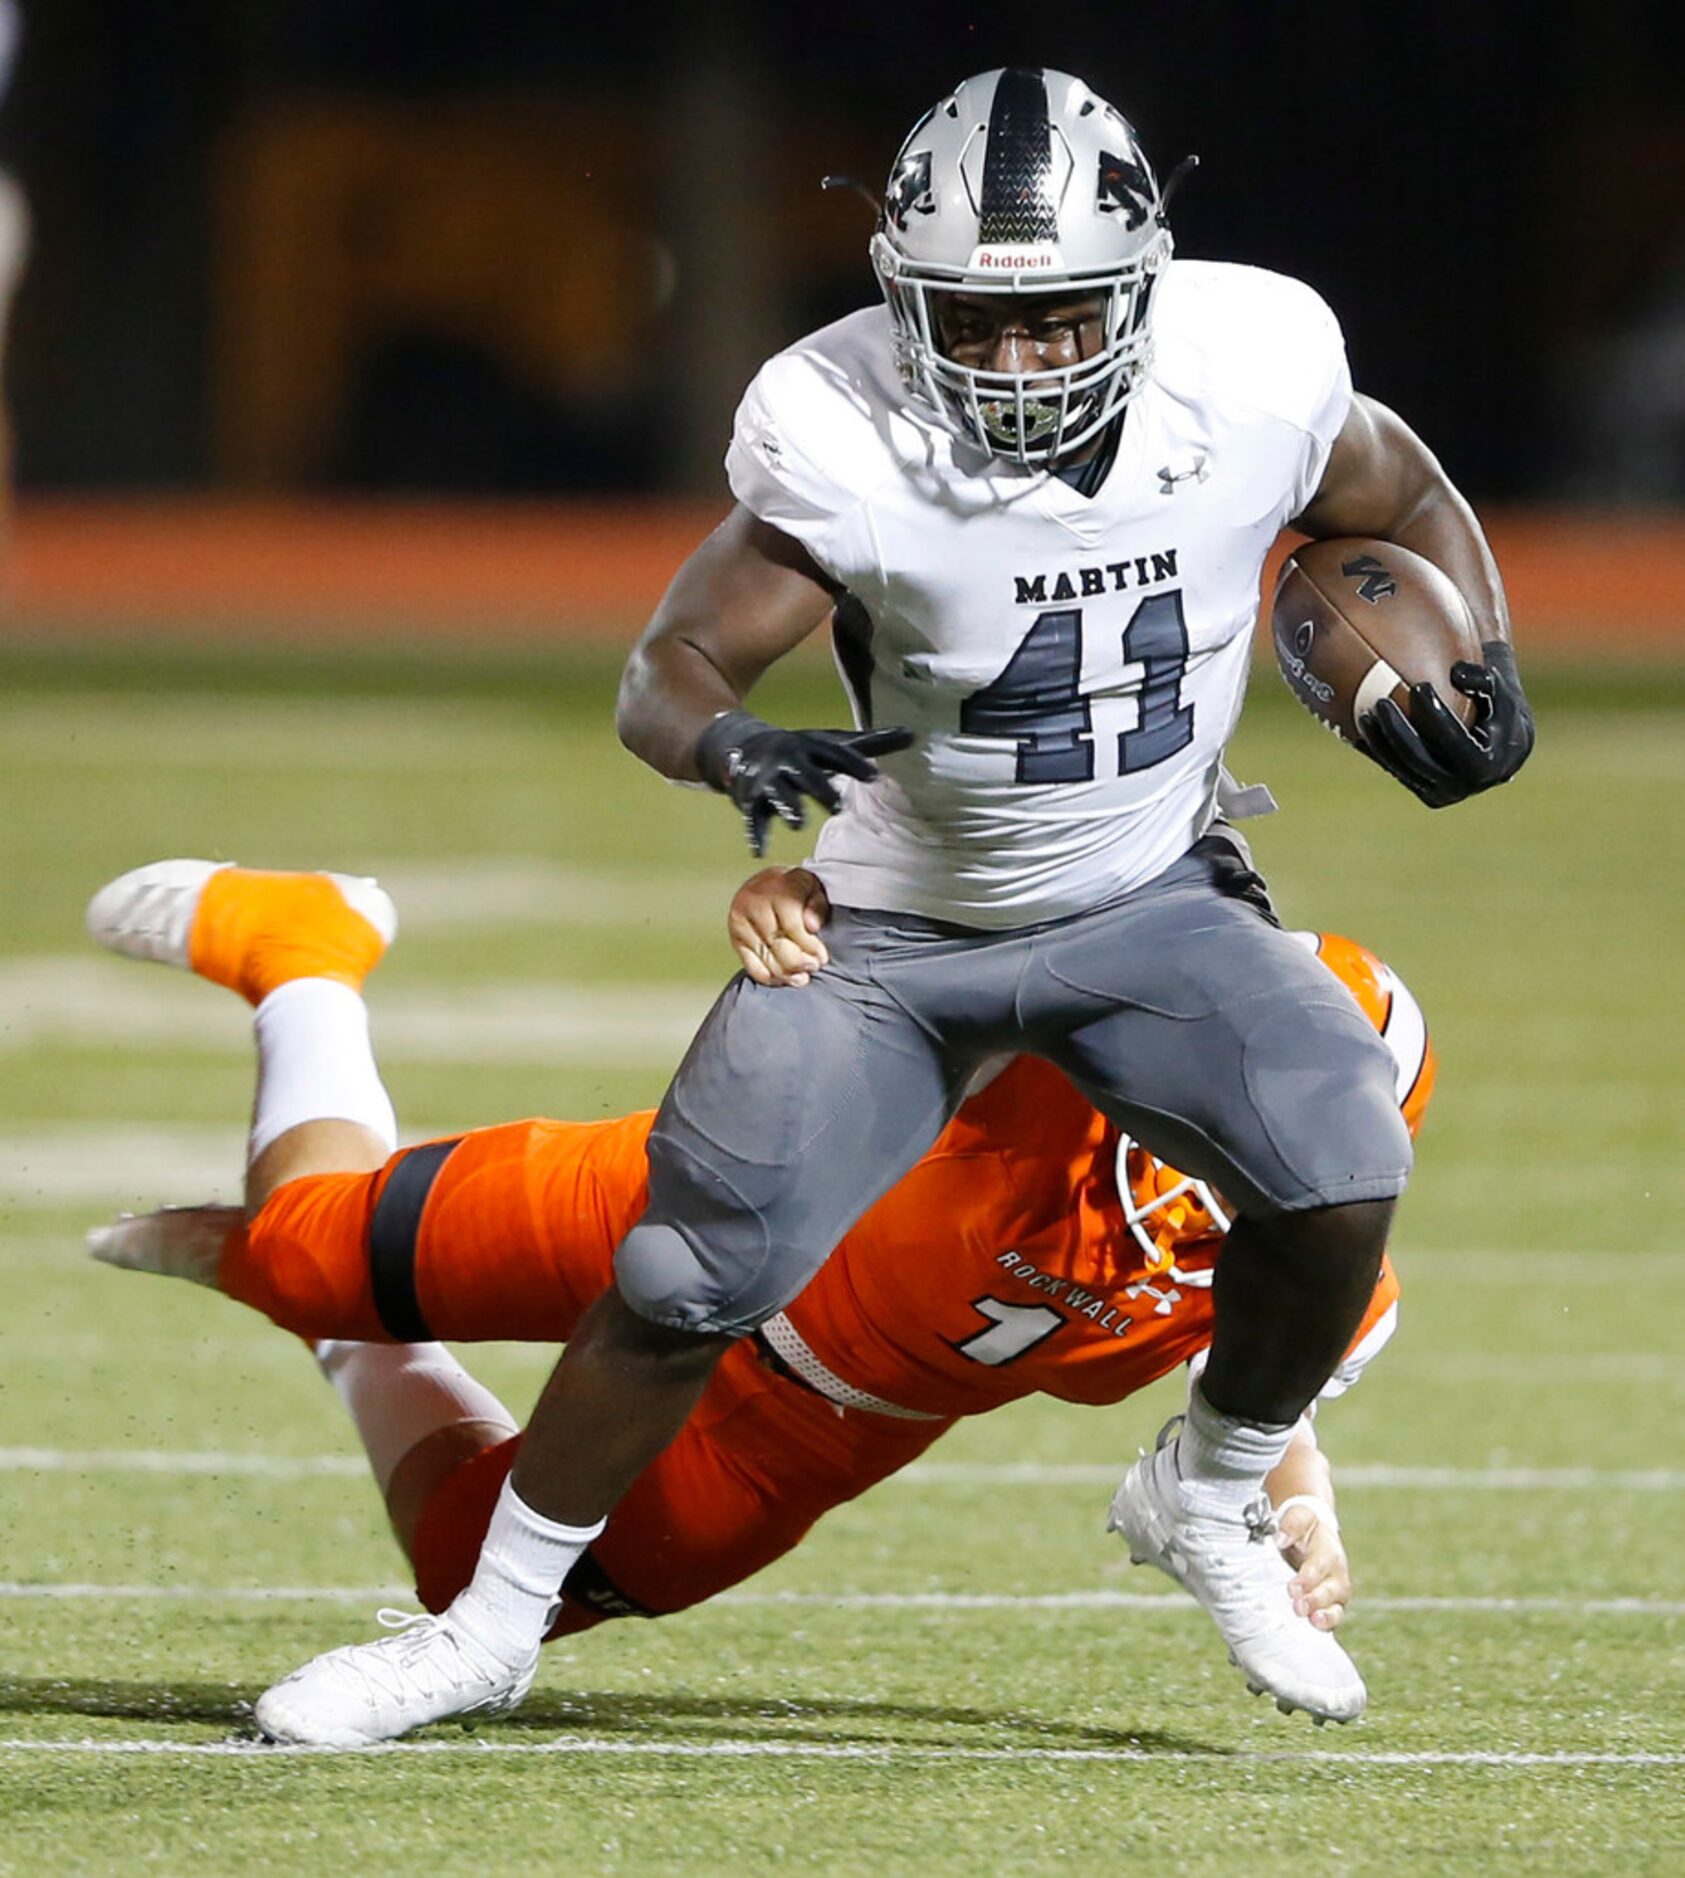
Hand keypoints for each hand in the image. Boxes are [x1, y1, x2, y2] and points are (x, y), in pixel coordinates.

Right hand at [694, 711, 912, 855]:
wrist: (745, 745)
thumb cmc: (802, 749)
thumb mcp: (832, 743)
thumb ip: (872, 744)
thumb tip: (914, 734)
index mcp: (812, 746)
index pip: (836, 755)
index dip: (854, 764)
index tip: (875, 777)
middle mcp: (789, 759)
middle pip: (806, 775)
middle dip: (820, 789)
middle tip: (838, 806)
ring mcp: (768, 779)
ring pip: (779, 794)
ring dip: (788, 807)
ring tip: (800, 824)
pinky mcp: (751, 799)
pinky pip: (753, 818)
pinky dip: (755, 834)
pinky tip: (759, 852)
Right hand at [728, 866, 832, 986]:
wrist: (767, 883)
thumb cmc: (794, 888)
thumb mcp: (813, 888)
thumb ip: (817, 906)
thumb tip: (812, 926)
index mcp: (776, 888)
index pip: (792, 926)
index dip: (809, 946)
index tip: (822, 956)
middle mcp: (754, 904)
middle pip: (777, 944)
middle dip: (798, 961)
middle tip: (813, 966)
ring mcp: (741, 922)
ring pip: (765, 958)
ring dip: (786, 973)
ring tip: (801, 976)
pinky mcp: (735, 939)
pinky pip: (751, 966)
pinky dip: (769, 977)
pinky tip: (783, 978)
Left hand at [1273, 1494, 1350, 1630]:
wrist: (1313, 1534)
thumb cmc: (1304, 1526)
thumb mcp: (1299, 1516)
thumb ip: (1292, 1524)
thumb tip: (1280, 1539)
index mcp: (1328, 1551)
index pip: (1319, 1565)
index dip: (1307, 1579)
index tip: (1292, 1588)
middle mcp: (1336, 1575)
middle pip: (1330, 1591)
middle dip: (1315, 1600)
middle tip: (1298, 1607)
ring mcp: (1335, 1594)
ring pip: (1336, 1609)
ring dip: (1325, 1618)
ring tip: (1313, 1622)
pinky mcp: (1329, 1607)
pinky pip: (1332, 1621)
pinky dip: (1325, 1628)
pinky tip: (1313, 1634)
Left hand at [1358, 640, 1534, 808]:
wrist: (1503, 741)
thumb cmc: (1499, 707)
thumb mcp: (1501, 691)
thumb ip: (1483, 679)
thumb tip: (1456, 673)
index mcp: (1486, 765)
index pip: (1455, 740)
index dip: (1437, 715)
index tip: (1420, 687)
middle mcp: (1464, 786)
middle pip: (1422, 759)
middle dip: (1398, 731)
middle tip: (1380, 702)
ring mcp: (1443, 794)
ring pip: (1403, 770)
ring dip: (1380, 744)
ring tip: (1365, 714)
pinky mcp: (1427, 794)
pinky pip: (1397, 773)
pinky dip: (1378, 753)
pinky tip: (1358, 731)